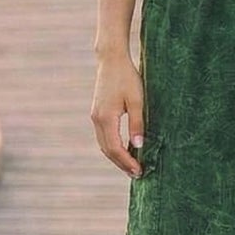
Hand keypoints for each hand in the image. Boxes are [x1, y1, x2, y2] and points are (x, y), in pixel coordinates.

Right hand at [91, 51, 145, 176]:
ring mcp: (95, 116)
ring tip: (131, 166)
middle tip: (137, 174)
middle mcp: (97, 120)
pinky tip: (125, 149)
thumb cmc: (127, 77)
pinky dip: (113, 146)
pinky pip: (104, 136)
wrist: (111, 60)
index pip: (115, 148)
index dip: (127, 162)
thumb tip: (138, 146)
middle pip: (107, 150)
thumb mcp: (137, 100)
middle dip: (121, 164)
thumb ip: (137, 123)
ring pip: (104, 144)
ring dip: (116, 157)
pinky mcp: (97, 113)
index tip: (139, 171)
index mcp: (106, 118)